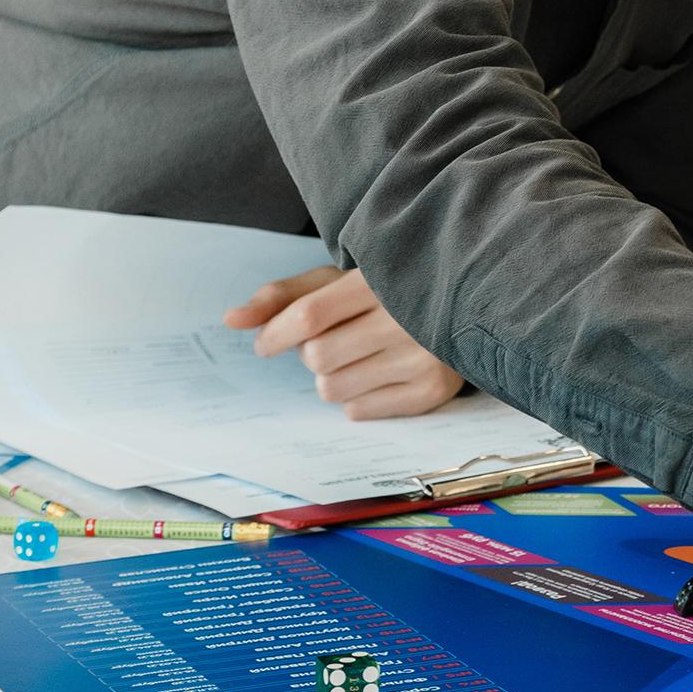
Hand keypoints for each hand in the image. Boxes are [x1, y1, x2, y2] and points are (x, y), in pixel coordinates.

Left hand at [223, 266, 463, 419]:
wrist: (461, 300)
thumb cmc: (383, 290)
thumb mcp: (337, 280)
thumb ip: (282, 296)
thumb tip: (231, 320)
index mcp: (378, 280)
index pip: (310, 315)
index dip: (276, 334)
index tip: (265, 343)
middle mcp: (405, 318)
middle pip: (317, 358)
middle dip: (312, 352)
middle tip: (337, 336)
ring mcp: (423, 356)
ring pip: (333, 390)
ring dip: (332, 376)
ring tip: (359, 354)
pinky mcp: (433, 390)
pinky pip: (359, 411)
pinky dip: (357, 396)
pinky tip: (379, 371)